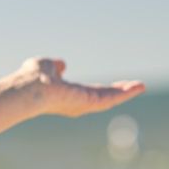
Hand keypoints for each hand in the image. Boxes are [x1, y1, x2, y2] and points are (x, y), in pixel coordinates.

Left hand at [12, 57, 145, 117]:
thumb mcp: (44, 66)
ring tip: (140, 86)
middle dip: (116, 92)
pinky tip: (137, 87)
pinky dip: (124, 93)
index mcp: (64, 95)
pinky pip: (110, 98)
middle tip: (132, 87)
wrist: (29, 88)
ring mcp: (82, 104)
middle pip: (100, 98)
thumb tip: (61, 64)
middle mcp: (74, 102)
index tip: (110, 85)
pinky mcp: (89, 102)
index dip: (97, 89)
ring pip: (107, 98)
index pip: (84, 92)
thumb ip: (53, 66)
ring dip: (124, 92)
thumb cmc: (31, 78)